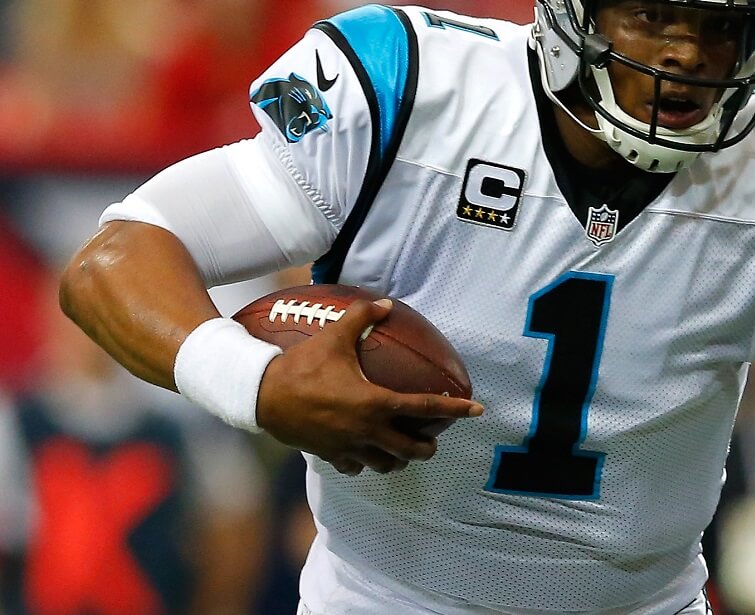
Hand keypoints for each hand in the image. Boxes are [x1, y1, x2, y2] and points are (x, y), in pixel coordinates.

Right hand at [255, 298, 483, 474]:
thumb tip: (387, 304)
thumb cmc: (300, 365)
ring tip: (404, 450)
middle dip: (427, 446)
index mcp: (375, 403)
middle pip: (411, 448)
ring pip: (386, 464)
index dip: (455, 409)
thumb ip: (362, 318)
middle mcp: (367, 430)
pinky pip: (356, 468)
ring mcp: (348, 447)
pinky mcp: (330, 456)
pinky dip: (365, 464)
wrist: (260, 396)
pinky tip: (365, 455)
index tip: (477, 411)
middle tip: (433, 439)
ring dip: (399, 459)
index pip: (425, 408)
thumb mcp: (333, 336)